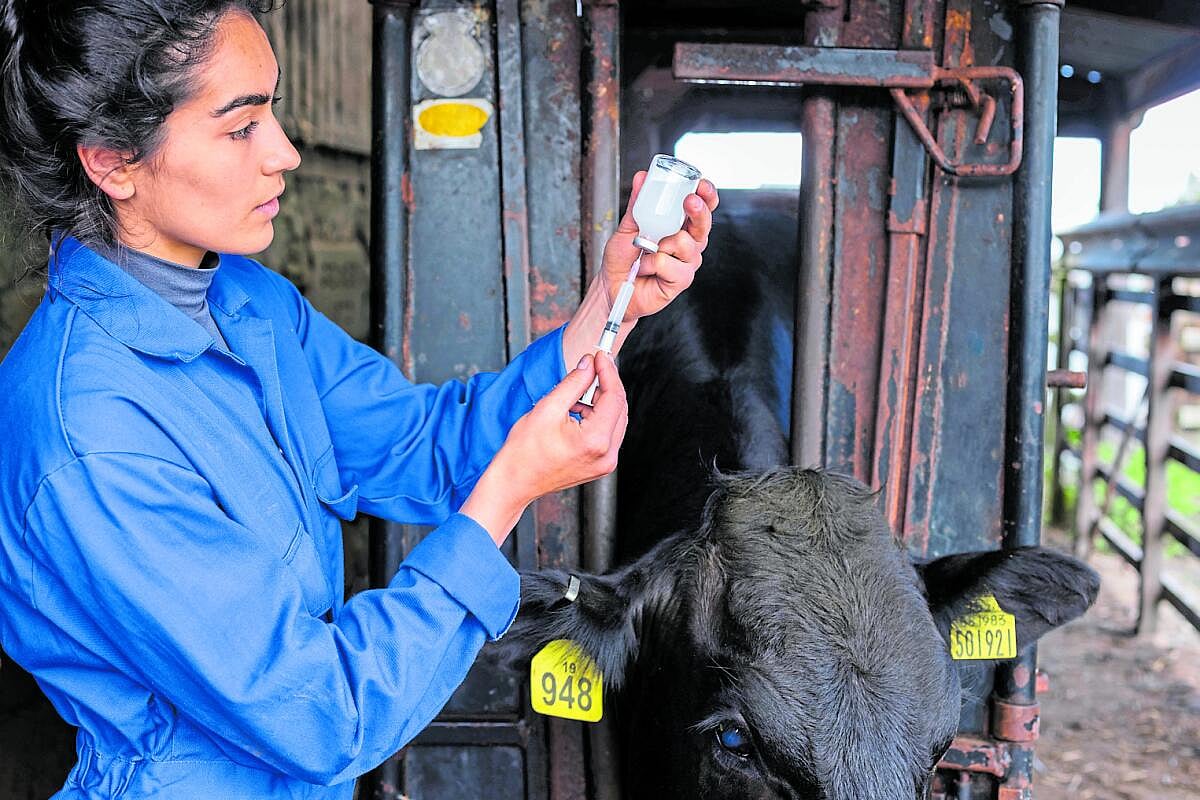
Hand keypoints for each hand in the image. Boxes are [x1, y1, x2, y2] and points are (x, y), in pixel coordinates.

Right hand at [460, 352, 627, 544]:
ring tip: (575, 396)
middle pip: (619, 408)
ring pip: (615, 420)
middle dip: (606, 385)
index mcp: (595, 441)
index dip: (608, 371)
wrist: (515, 482)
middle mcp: (607, 455)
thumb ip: (573, 383)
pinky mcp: (600, 466)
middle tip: (591, 367)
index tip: (600, 355)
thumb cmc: (524, 451)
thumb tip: (589, 365)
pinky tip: (577, 412)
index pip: (614, 397)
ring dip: (601, 401)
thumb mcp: (547, 408)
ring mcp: (605, 463)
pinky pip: (607, 434)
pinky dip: (597, 418)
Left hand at [599, 172, 719, 322]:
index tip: (701, 184)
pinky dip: (651, 264)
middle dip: (698, 210)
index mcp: (680, 226)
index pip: (702, 207)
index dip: (706, 195)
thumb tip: (643, 178)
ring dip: (660, 244)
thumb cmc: (623, 259)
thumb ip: (638, 204)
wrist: (612, 286)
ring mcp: (687, 263)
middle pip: (704, 223)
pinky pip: (669, 263)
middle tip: (689, 201)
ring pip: (685, 243)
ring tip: (646, 251)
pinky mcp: (681, 280)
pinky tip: (646, 268)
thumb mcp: (628, 226)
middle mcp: (688, 243)